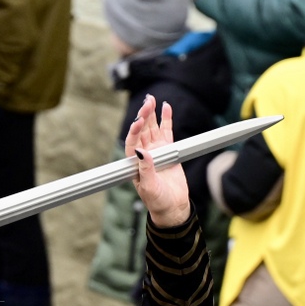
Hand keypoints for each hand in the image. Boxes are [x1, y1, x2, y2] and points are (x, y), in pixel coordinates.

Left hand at [127, 95, 190, 227]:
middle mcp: (143, 154)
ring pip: (152, 128)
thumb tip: (141, 151)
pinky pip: (166, 131)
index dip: (134, 131)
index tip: (138, 121)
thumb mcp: (149, 187)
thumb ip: (145, 169)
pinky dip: (166, 119)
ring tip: (152, 99)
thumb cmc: (157, 201)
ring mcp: (156, 151)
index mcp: (135, 163)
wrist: (172, 206)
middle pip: (142, 130)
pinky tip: (166, 107)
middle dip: (143, 115)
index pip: (132, 142)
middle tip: (147, 102)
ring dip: (152, 114)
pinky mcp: (168, 150)